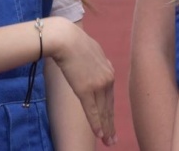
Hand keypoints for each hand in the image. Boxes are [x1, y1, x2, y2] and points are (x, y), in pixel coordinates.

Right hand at [45, 17, 115, 144]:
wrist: (65, 38)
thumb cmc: (73, 40)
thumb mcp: (92, 49)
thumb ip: (97, 62)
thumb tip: (97, 65)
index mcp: (109, 70)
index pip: (110, 96)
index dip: (110, 112)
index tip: (111, 123)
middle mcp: (107, 79)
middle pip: (109, 107)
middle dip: (110, 125)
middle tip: (113, 140)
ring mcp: (97, 85)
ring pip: (102, 112)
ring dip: (105, 129)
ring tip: (108, 142)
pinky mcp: (85, 90)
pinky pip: (92, 111)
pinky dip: (96, 124)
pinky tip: (99, 134)